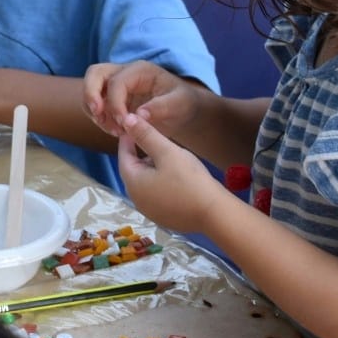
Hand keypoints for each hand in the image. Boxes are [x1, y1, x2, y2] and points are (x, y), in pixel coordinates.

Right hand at [83, 60, 205, 141]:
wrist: (183, 108)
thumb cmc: (183, 102)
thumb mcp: (180, 103)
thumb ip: (161, 107)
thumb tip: (139, 115)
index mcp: (140, 70)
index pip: (117, 82)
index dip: (115, 104)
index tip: (124, 124)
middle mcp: (124, 72)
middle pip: (95, 73)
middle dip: (90, 95)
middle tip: (98, 116)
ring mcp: (116, 84)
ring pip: (91, 88)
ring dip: (94, 110)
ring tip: (112, 129)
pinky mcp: (112, 97)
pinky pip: (95, 104)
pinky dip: (98, 117)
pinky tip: (115, 131)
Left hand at [117, 113, 227, 234]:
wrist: (214, 214)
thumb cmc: (189, 179)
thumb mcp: (167, 152)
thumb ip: (146, 135)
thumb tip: (127, 120)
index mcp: (133, 183)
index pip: (123, 155)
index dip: (129, 139)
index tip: (136, 126)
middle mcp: (136, 199)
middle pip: (134, 170)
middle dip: (141, 153)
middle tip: (154, 139)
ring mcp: (150, 211)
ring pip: (146, 182)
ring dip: (152, 168)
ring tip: (167, 156)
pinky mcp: (164, 218)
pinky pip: (157, 194)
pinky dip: (161, 182)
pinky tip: (176, 176)